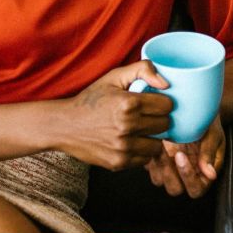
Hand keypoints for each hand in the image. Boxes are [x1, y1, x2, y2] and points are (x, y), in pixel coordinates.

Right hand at [49, 61, 174, 170]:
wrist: (64, 126)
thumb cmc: (92, 100)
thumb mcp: (114, 77)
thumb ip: (143, 70)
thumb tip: (166, 83)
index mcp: (128, 103)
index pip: (167, 105)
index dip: (162, 102)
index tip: (153, 103)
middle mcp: (127, 127)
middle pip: (165, 125)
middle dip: (158, 119)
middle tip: (146, 116)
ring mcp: (123, 147)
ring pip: (158, 145)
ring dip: (152, 137)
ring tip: (139, 130)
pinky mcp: (119, 163)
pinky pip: (145, 159)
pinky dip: (141, 151)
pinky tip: (130, 142)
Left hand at [146, 116, 225, 197]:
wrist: (196, 110)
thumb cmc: (209, 125)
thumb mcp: (213, 135)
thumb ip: (209, 153)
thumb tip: (211, 175)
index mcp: (203, 175)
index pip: (195, 190)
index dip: (187, 177)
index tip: (180, 155)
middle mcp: (186, 176)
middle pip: (175, 189)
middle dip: (169, 173)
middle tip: (167, 151)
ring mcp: (170, 170)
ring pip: (159, 180)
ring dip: (157, 165)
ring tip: (160, 144)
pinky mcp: (157, 161)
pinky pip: (148, 167)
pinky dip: (149, 156)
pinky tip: (153, 141)